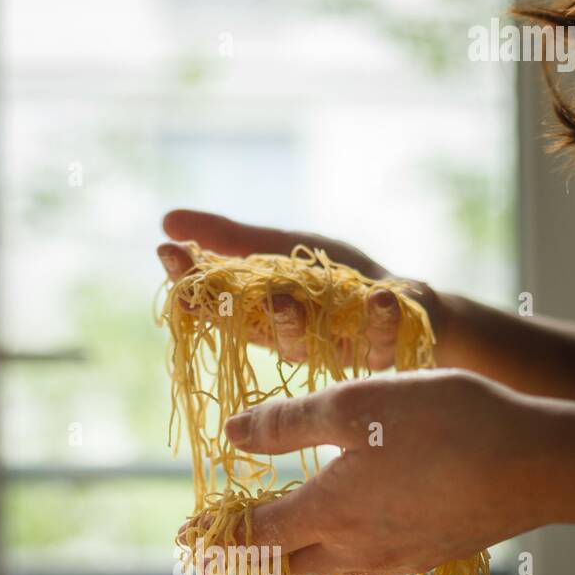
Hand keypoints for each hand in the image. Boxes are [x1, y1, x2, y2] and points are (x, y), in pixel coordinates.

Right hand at [157, 208, 438, 371]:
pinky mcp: (375, 354)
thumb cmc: (339, 278)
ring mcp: (328, 349)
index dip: (188, 281)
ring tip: (285, 296)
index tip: (165, 253)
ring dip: (291, 320)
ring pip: (300, 344)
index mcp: (258, 312)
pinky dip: (378, 320)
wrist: (409, 304)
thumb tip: (165, 220)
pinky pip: (376, 341)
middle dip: (227, 306)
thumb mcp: (285, 247)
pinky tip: (381, 296)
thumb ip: (231, 238)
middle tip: (200, 288)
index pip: (213, 300)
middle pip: (247, 327)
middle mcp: (285, 337)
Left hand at [222, 370, 540, 574]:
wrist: (535, 467)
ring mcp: (392, 562)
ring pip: (322, 572)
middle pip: (279, 570)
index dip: (213, 541)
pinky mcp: (424, 558)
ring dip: (288, 562)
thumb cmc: (444, 424)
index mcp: (326, 514)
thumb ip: (287, 424)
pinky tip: (340, 539)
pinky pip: (360, 569)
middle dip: (241, 564)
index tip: (183, 544)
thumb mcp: (356, 405)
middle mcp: (353, 552)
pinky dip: (332, 558)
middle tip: (210, 558)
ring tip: (270, 546)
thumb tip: (231, 437)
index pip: (252, 540)